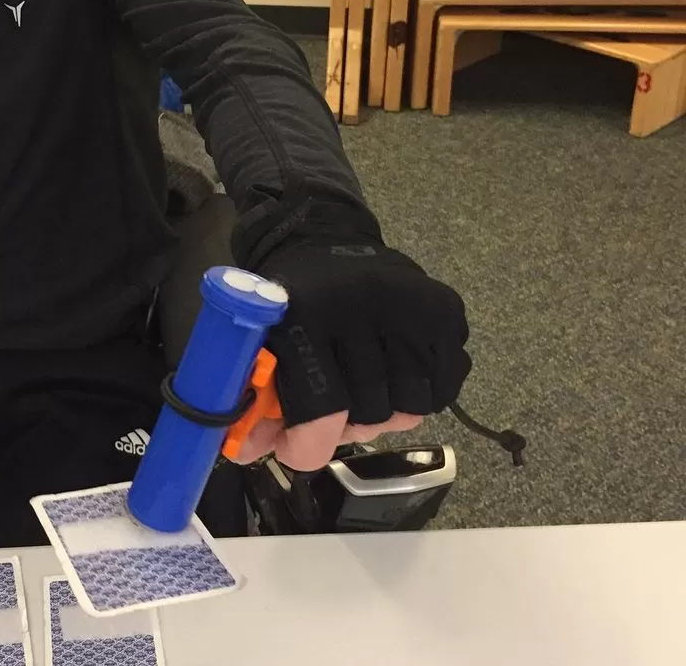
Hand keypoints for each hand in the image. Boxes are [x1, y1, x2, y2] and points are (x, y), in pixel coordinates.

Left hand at [237, 231, 470, 471]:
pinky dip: (421, 394)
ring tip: (365, 385)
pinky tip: (396, 370)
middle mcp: (358, 305)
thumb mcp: (259, 340)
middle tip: (333, 409)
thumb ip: (253, 398)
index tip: (295, 452)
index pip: (320, 407)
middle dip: (346, 426)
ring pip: (408, 410)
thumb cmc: (290, 298)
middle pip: (367, 415)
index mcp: (303, 312)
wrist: (325, 236)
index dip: (307, 445)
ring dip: (385, 412)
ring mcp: (406, 306)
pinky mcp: (442, 310)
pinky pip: (441, 390)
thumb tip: (247, 453)